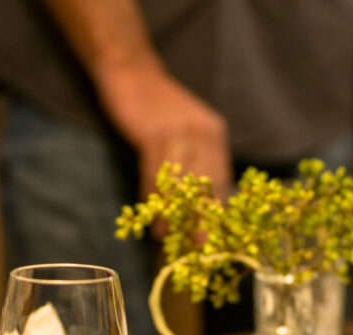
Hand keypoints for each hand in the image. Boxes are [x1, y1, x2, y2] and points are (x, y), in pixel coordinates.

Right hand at [96, 64, 231, 234]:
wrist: (131, 71)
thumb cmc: (157, 108)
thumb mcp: (186, 130)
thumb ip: (195, 159)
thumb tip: (197, 202)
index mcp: (215, 134)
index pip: (222, 177)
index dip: (218, 209)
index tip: (216, 236)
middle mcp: (203, 132)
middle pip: (206, 182)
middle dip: (203, 217)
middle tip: (200, 245)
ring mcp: (180, 131)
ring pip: (180, 180)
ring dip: (173, 211)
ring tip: (167, 236)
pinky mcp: (154, 132)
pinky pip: (155, 171)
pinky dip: (152, 195)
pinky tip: (149, 212)